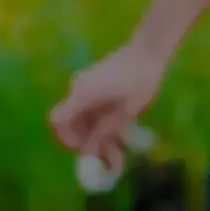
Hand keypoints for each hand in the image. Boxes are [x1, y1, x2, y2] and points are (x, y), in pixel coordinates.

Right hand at [46, 40, 168, 170]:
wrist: (150, 49)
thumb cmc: (141, 79)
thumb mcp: (127, 110)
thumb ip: (107, 131)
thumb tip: (91, 151)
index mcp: (82, 94)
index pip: (59, 121)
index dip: (67, 139)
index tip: (86, 152)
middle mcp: (79, 90)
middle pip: (72, 123)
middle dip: (89, 144)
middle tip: (109, 160)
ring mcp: (87, 86)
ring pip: (85, 119)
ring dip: (100, 137)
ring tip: (121, 154)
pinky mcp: (97, 85)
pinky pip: (93, 110)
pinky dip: (103, 124)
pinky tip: (122, 136)